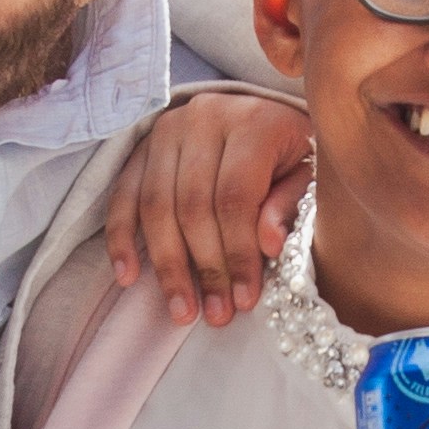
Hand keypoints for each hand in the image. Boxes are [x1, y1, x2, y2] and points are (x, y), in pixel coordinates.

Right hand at [101, 84, 309, 329]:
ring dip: (166, 265)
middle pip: (193, 205)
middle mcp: (204, 118)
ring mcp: (167, 129)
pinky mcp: (142, 144)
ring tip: (181, 310)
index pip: (236, 198)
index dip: (238, 254)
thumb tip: (268, 245)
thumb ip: (289, 206)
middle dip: (204, 268)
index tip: (244, 300)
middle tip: (214, 315)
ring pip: (156, 205)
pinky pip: (123, 194)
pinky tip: (128, 276)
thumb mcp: (307, 175)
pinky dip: (121, 237)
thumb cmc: (292, 153)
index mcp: (253, 122)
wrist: (265, 112)